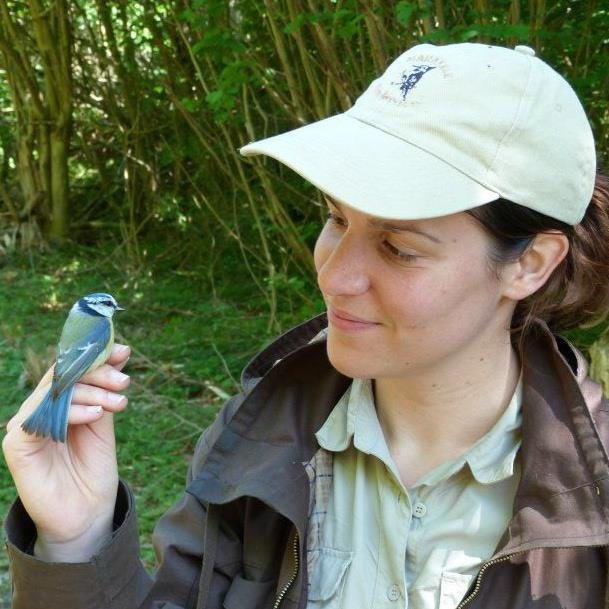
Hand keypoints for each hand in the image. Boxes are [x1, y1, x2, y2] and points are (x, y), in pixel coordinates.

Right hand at [2, 344, 130, 559]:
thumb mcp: (104, 421)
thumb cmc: (94, 468)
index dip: (96, 357)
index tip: (124, 352)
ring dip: (92, 392)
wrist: (88, 513)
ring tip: (117, 403)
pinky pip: (40, 417)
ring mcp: (25, 426)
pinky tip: (96, 415)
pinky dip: (72, 412)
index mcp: (58, 402)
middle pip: (63, 376)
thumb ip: (106, 389)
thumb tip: (120, 351)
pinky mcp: (17, 445)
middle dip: (98, 373)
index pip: (71, 368)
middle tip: (124, 381)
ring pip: (54, 392)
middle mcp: (39, 410)